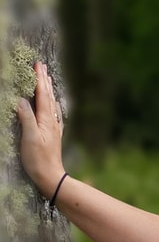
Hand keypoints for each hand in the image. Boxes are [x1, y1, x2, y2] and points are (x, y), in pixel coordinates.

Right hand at [16, 61, 65, 195]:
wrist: (51, 176)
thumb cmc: (38, 159)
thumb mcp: (29, 137)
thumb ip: (27, 118)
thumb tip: (22, 100)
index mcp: (46, 120)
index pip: (43, 95)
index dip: (40, 80)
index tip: (38, 65)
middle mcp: (52, 122)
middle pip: (49, 97)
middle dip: (45, 81)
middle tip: (42, 66)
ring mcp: (54, 128)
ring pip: (52, 104)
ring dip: (49, 90)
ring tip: (48, 80)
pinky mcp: (52, 135)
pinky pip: (53, 114)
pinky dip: (51, 104)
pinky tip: (53, 106)